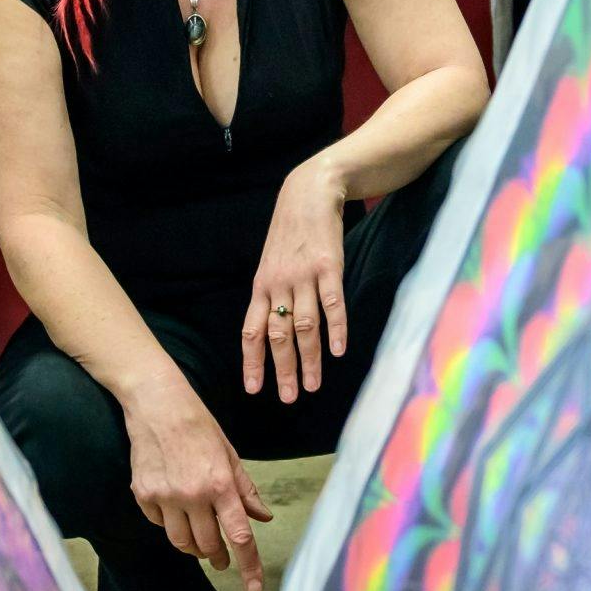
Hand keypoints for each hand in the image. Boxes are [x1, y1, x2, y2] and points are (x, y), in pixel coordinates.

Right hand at [122, 377, 274, 590]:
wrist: (157, 405)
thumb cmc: (198, 426)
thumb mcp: (230, 454)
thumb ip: (245, 489)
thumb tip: (262, 517)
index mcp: (220, 484)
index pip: (239, 536)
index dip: (249, 565)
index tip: (253, 587)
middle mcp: (193, 494)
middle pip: (209, 545)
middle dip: (218, 555)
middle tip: (221, 557)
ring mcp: (165, 496)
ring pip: (182, 543)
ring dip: (194, 548)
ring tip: (201, 543)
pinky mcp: (143, 494)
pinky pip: (160, 525)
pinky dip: (170, 525)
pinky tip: (175, 512)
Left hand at [243, 156, 347, 402]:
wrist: (309, 193)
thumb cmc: (290, 232)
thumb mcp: (271, 262)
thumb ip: (271, 294)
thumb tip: (271, 330)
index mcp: (262, 286)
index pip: (251, 331)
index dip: (252, 362)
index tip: (254, 389)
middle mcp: (279, 284)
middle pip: (278, 335)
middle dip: (282, 370)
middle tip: (288, 398)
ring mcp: (304, 276)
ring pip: (304, 326)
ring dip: (308, 359)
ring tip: (312, 386)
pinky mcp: (329, 267)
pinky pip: (332, 304)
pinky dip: (336, 329)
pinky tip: (339, 352)